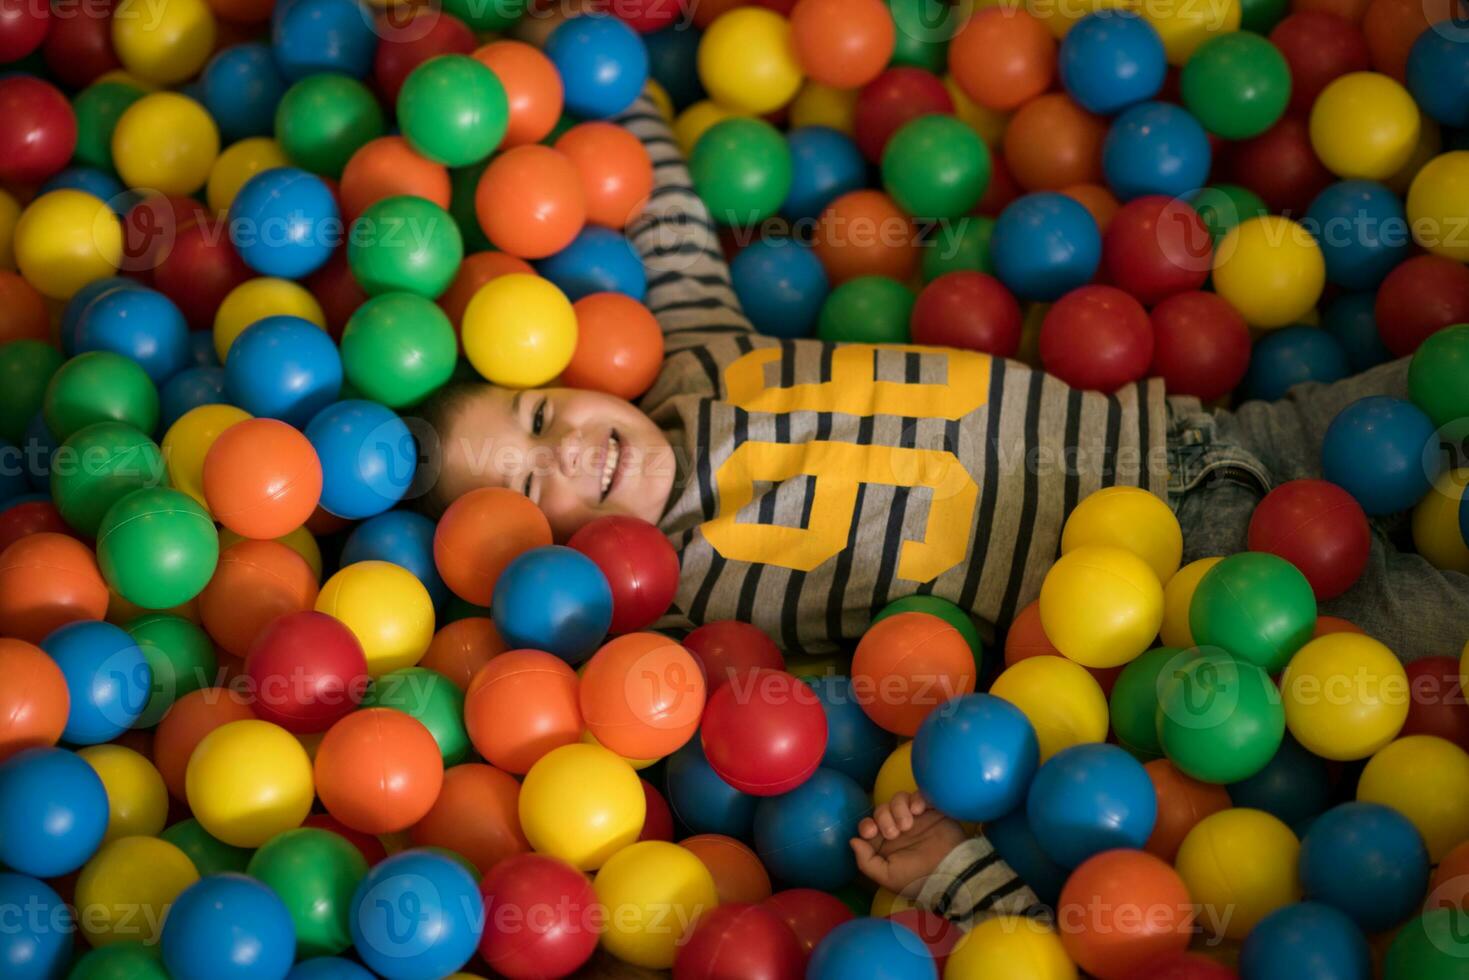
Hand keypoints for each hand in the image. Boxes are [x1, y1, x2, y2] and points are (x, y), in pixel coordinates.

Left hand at [849, 791, 966, 895]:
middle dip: (883, 817)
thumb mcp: (887, 876)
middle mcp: (899, 829)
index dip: (866, 825)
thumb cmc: (918, 878)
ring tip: (908, 824)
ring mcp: (916, 818)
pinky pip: (920, 794)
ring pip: (898, 799)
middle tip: (894, 832)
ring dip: (898, 808)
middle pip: (881, 809)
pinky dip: (916, 798)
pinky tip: (919, 810)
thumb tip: (852, 841)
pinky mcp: (932, 811)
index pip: (868, 826)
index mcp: (886, 844)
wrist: (951, 872)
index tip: (872, 832)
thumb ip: (866, 861)